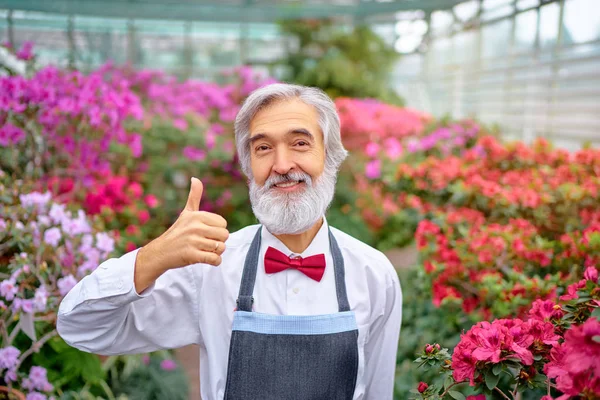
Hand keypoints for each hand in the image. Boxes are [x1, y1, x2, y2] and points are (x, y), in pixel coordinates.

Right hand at [134, 177, 228, 291]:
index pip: (223, 223)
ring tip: (204, 251)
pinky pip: (215, 259)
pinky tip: (207, 259)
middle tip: (206, 243)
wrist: (160, 252)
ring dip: (216, 253)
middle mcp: (195, 227)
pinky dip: (215, 262)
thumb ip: (194, 197)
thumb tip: (195, 178)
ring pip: (221, 248)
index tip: (206, 233)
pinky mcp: (191, 255)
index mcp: (196, 216)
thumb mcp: (186, 213)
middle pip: (225, 235)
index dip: (217, 230)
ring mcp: (193, 241)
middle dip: (218, 242)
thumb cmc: (177, 232)